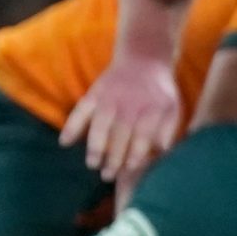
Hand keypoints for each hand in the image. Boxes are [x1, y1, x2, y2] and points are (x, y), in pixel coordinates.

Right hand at [62, 55, 182, 180]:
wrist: (144, 60)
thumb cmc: (159, 92)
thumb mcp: (172, 107)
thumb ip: (167, 129)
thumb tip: (161, 151)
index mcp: (152, 107)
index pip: (143, 133)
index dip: (136, 151)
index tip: (130, 168)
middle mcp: (130, 102)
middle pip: (120, 132)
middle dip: (114, 155)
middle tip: (108, 176)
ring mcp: (110, 97)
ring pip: (100, 123)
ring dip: (95, 145)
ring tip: (92, 164)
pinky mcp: (94, 93)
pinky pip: (81, 110)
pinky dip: (72, 126)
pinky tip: (64, 142)